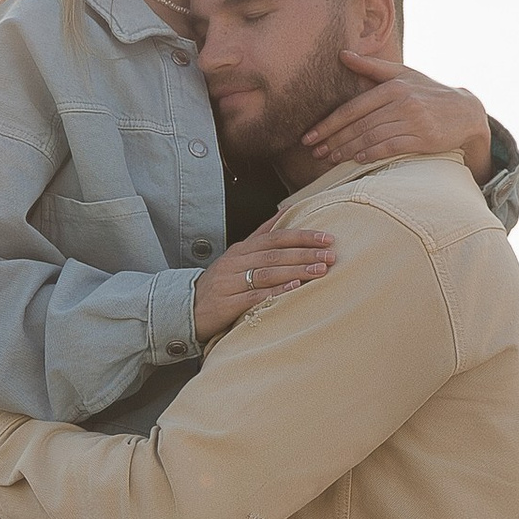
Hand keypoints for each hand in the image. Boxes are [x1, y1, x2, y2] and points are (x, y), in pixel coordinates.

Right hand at [193, 228, 334, 342]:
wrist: (186, 308)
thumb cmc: (220, 283)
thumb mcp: (238, 255)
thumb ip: (262, 234)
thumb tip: (287, 210)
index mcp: (242, 249)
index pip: (276, 237)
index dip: (302, 236)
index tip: (327, 238)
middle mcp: (236, 262)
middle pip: (274, 254)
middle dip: (305, 253)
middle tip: (331, 255)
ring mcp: (230, 282)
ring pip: (267, 273)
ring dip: (296, 270)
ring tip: (320, 271)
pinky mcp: (227, 303)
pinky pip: (254, 295)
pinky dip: (276, 291)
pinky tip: (294, 287)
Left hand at [299, 48, 492, 181]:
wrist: (465, 110)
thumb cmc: (427, 91)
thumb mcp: (403, 73)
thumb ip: (372, 67)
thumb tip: (342, 54)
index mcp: (393, 85)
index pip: (353, 108)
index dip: (329, 123)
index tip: (309, 136)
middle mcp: (402, 101)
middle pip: (359, 125)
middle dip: (334, 140)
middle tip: (315, 152)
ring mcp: (414, 120)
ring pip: (372, 138)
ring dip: (348, 150)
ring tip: (331, 158)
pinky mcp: (424, 137)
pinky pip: (392, 147)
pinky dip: (373, 154)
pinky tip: (359, 160)